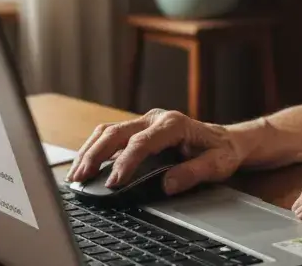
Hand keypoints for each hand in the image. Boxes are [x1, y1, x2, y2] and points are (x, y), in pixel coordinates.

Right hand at [65, 109, 246, 195]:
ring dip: (89, 151)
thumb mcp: (217, 164)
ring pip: (109, 130)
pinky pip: (111, 133)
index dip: (125, 162)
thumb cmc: (221, 151)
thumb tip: (168, 184)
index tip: (113, 182)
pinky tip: (84, 164)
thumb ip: (194, 173)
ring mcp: (146, 121)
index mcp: (174, 124)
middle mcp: (156, 118)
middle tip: (80, 179)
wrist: (226, 140)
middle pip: (117, 132)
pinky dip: (94, 147)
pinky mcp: (139, 128)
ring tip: (75, 175)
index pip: (142, 142)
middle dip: (95, 155)